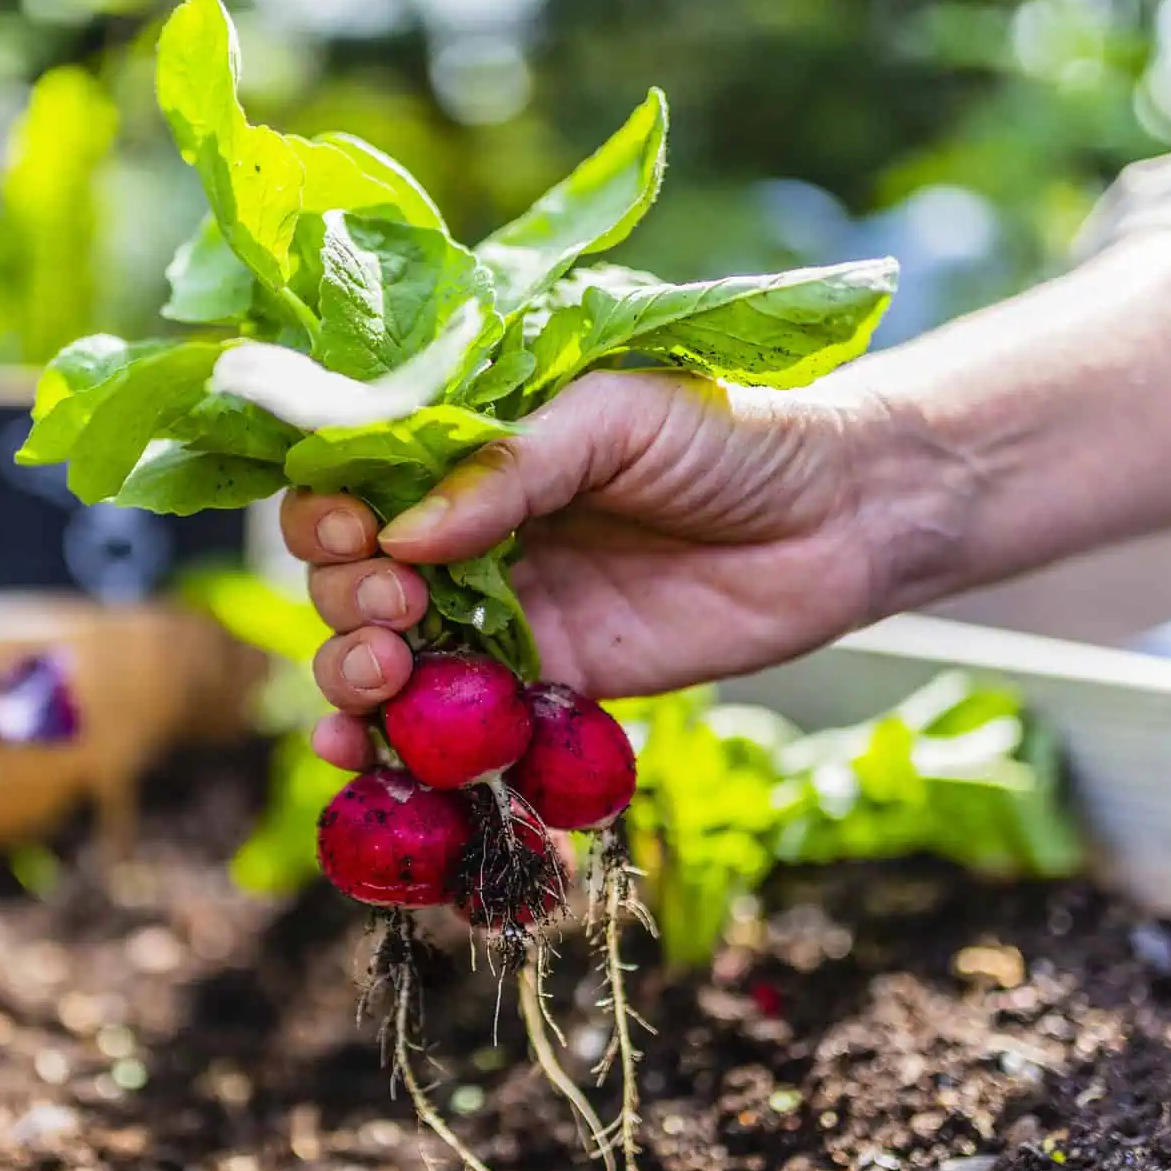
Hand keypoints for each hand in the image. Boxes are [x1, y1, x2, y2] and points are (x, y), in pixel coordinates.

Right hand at [284, 369, 968, 768]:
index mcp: (470, 453)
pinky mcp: (549, 686)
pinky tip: (362, 755)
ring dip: (353, 674)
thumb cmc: (732, 434)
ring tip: (384, 674)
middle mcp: (470, 536)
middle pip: (350, 578)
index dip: (328, 512)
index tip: (353, 532)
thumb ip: (513, 466)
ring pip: (386, 658)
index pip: (355, 482)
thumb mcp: (617, 416)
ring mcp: (504, 615)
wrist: (842, 516)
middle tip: (395, 608)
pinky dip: (395, 748)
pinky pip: (457, 723)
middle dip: (345, 600)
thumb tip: (406, 535)